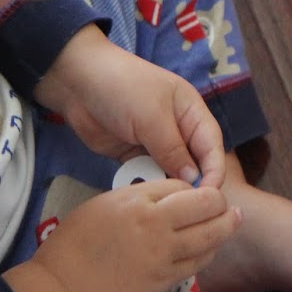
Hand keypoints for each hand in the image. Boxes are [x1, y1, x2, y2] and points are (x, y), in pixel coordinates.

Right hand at [8, 179, 239, 291]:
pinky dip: (209, 252)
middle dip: (219, 201)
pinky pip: (198, 263)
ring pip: (210, 236)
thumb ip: (137, 198)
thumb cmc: (73, 244)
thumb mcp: (102, 204)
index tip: (191, 192)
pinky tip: (211, 247)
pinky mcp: (165, 281)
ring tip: (234, 219)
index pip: (181, 185)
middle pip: (206, 205)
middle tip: (225, 203)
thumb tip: (165, 200)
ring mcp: (164, 255)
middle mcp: (156, 224)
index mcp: (136, 200)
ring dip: (226, 226)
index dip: (190, 187)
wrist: (64, 290)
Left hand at [34, 27, 226, 188]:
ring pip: (170, 173)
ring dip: (167, 187)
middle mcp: (177, 129)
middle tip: (186, 208)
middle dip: (192, 184)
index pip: (212, 146)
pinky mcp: (132, 155)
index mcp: (191, 112)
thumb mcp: (152, 117)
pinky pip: (147, 175)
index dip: (214, 171)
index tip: (211, 197)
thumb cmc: (123, 89)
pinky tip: (142, 196)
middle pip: (194, 163)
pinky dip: (146, 184)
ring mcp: (154, 143)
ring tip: (161, 203)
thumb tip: (193, 180)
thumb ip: (173, 150)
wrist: (76, 83)